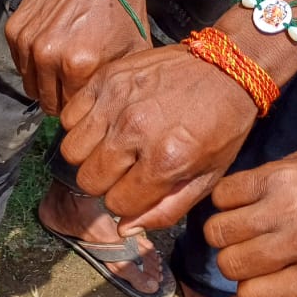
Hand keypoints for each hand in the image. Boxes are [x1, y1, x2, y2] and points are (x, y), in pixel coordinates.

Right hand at [4, 0, 151, 115]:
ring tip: (61, 68)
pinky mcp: (15, 29)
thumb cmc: (122, 6)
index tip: (86, 97)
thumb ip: (117, 85)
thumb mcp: (133, 50)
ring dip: (44, 82)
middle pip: (47, 101)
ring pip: (30, 84)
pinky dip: (32, 62)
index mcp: (79, 66)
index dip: (80, 106)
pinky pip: (19, 62)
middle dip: (60, 98)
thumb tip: (108, 112)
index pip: (71, 109)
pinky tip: (51, 48)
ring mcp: (28, 42)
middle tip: (72, 85)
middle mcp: (48, 56)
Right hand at [60, 44, 257, 234]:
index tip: (139, 189)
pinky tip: (105, 125)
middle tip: (125, 169)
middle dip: (106, 183)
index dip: (128, 202)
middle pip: (89, 180)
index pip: (117, 203)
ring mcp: (116, 102)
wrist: (228, 67)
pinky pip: (68, 117)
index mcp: (165, 159)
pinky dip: (82, 126)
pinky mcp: (105, 79)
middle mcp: (135, 130)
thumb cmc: (222, 124)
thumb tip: (124, 228)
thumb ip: (166, 209)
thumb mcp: (207, 177)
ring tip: (113, 147)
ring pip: (73, 151)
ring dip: (90, 156)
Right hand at [204, 137, 296, 296]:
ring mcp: (288, 204)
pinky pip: (221, 196)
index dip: (248, 292)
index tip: (260, 279)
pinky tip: (248, 204)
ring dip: (226, 234)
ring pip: (217, 231)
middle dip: (235, 262)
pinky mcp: (273, 174)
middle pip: (230, 265)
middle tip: (256, 250)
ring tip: (248, 228)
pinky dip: (226, 203)